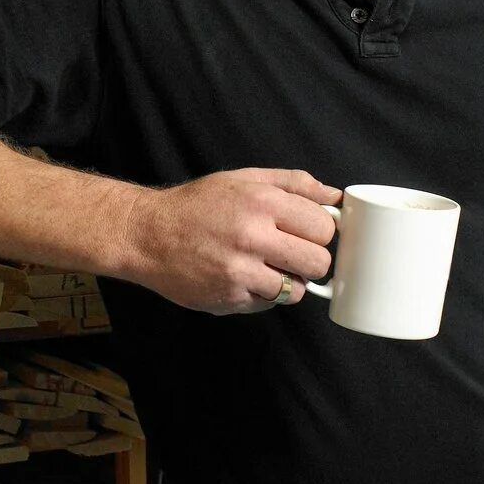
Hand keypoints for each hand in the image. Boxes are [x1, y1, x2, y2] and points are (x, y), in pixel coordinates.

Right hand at [119, 169, 341, 314]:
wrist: (148, 235)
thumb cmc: (197, 205)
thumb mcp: (243, 179)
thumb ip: (293, 183)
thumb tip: (335, 196)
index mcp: (260, 202)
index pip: (324, 227)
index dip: (321, 231)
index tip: (308, 232)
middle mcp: (252, 236)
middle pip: (318, 262)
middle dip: (312, 260)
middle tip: (293, 253)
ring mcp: (240, 271)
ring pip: (296, 289)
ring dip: (288, 281)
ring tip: (267, 266)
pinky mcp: (229, 298)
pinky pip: (269, 304)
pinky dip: (264, 294)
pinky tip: (245, 277)